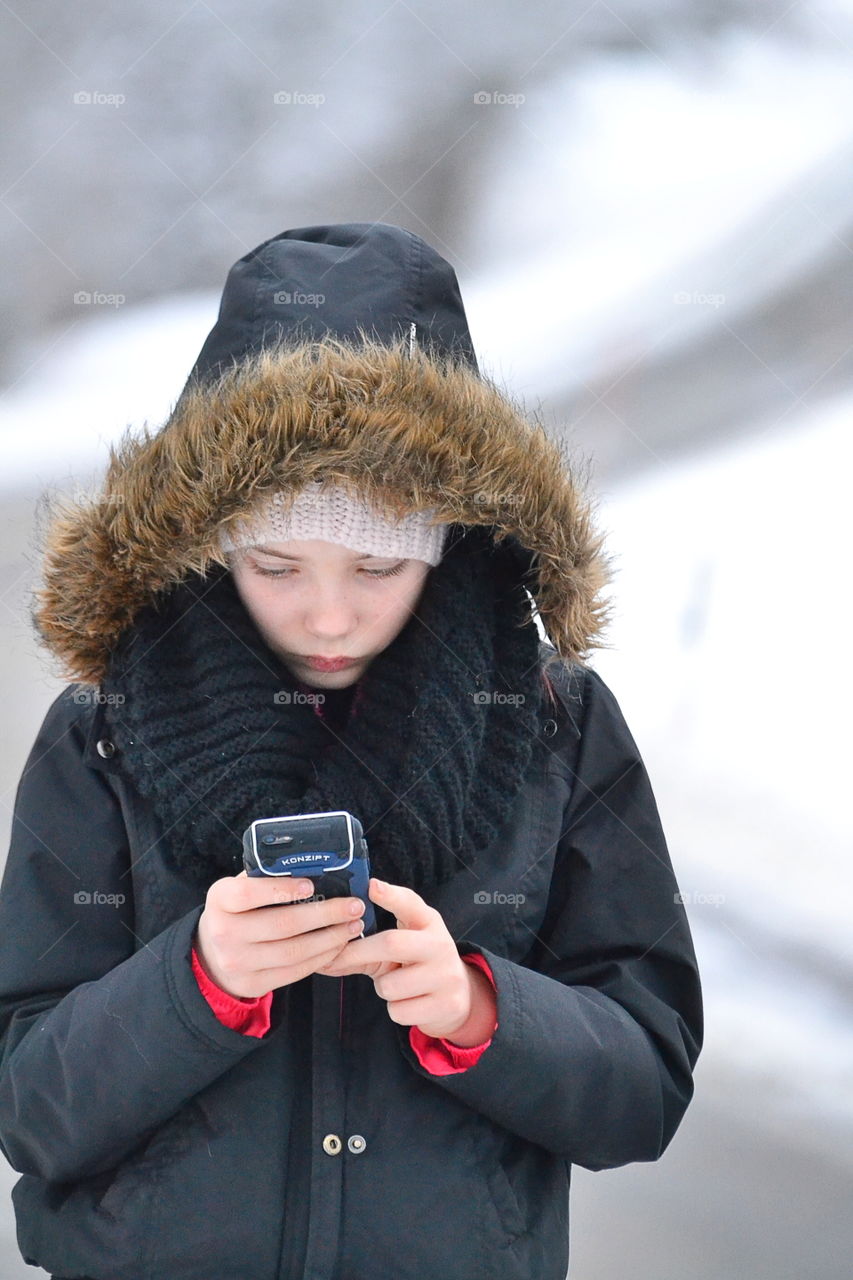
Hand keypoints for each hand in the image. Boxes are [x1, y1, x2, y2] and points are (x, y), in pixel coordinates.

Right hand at [194, 871, 365, 998]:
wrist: (212, 955)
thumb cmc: (236, 912)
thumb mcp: (239, 889)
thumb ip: (266, 878)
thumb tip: (315, 868)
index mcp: (220, 900)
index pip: (249, 893)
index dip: (282, 889)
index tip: (312, 885)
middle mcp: (224, 933)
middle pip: (282, 924)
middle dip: (325, 914)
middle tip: (353, 905)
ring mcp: (238, 962)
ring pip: (293, 952)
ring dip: (330, 938)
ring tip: (352, 925)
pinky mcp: (253, 984)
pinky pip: (294, 971)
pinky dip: (321, 958)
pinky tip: (337, 944)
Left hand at [316, 878, 496, 1042]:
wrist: (458, 996)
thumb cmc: (418, 964)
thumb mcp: (402, 947)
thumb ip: (367, 946)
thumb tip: (324, 958)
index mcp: (428, 922)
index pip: (410, 903)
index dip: (391, 895)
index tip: (371, 886)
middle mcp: (440, 945)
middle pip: (391, 943)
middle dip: (358, 953)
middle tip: (335, 959)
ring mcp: (446, 975)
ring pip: (390, 985)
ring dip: (382, 988)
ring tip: (396, 984)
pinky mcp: (446, 1005)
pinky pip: (399, 1011)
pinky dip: (396, 1009)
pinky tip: (409, 1002)